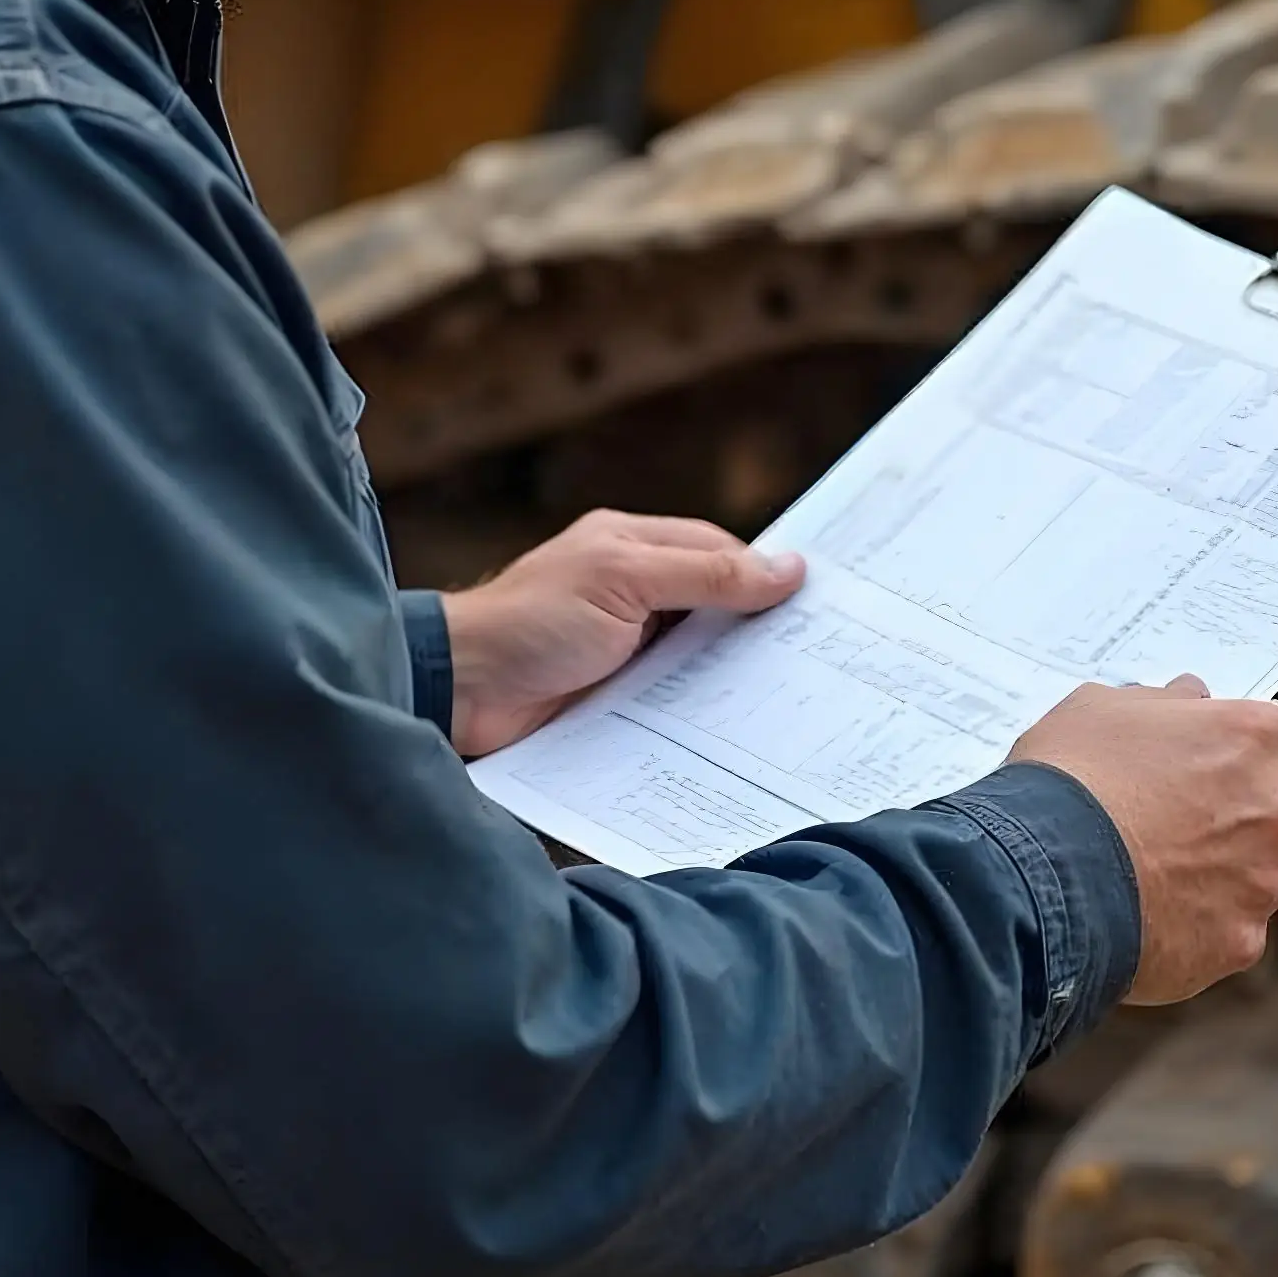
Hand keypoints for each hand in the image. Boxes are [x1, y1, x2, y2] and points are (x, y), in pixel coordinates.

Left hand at [441, 510, 806, 756]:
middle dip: (758, 629)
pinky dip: (701, 710)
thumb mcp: (626, 582)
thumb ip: (706, 574)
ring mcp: (621, 645)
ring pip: (697, 655)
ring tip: (792, 702)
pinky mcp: (612, 694)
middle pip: (714, 605)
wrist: (457, 691)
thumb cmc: (530, 621)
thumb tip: (788, 568)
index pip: (719, 552)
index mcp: (632, 546)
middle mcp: (630, 591)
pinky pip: (671, 698)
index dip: (767, 575)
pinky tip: (736, 730)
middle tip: (820, 659)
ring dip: (733, 677)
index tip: (820, 603)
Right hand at [1007, 678, 1277, 1003]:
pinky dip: (1199, 926)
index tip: (1241, 767)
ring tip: (1150, 875)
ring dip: (1220, 874)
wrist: (1045, 878)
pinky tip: (1148, 917)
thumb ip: (1164, 702)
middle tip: (1175, 823)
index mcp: (1254, 739)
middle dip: (1240, 818)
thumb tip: (1190, 699)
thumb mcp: (1101, 708)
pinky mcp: (1242, 942)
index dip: (1270, 756)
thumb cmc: (1073, 781)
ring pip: (1256, 876)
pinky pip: (1229, 930)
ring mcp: (1265, 881)